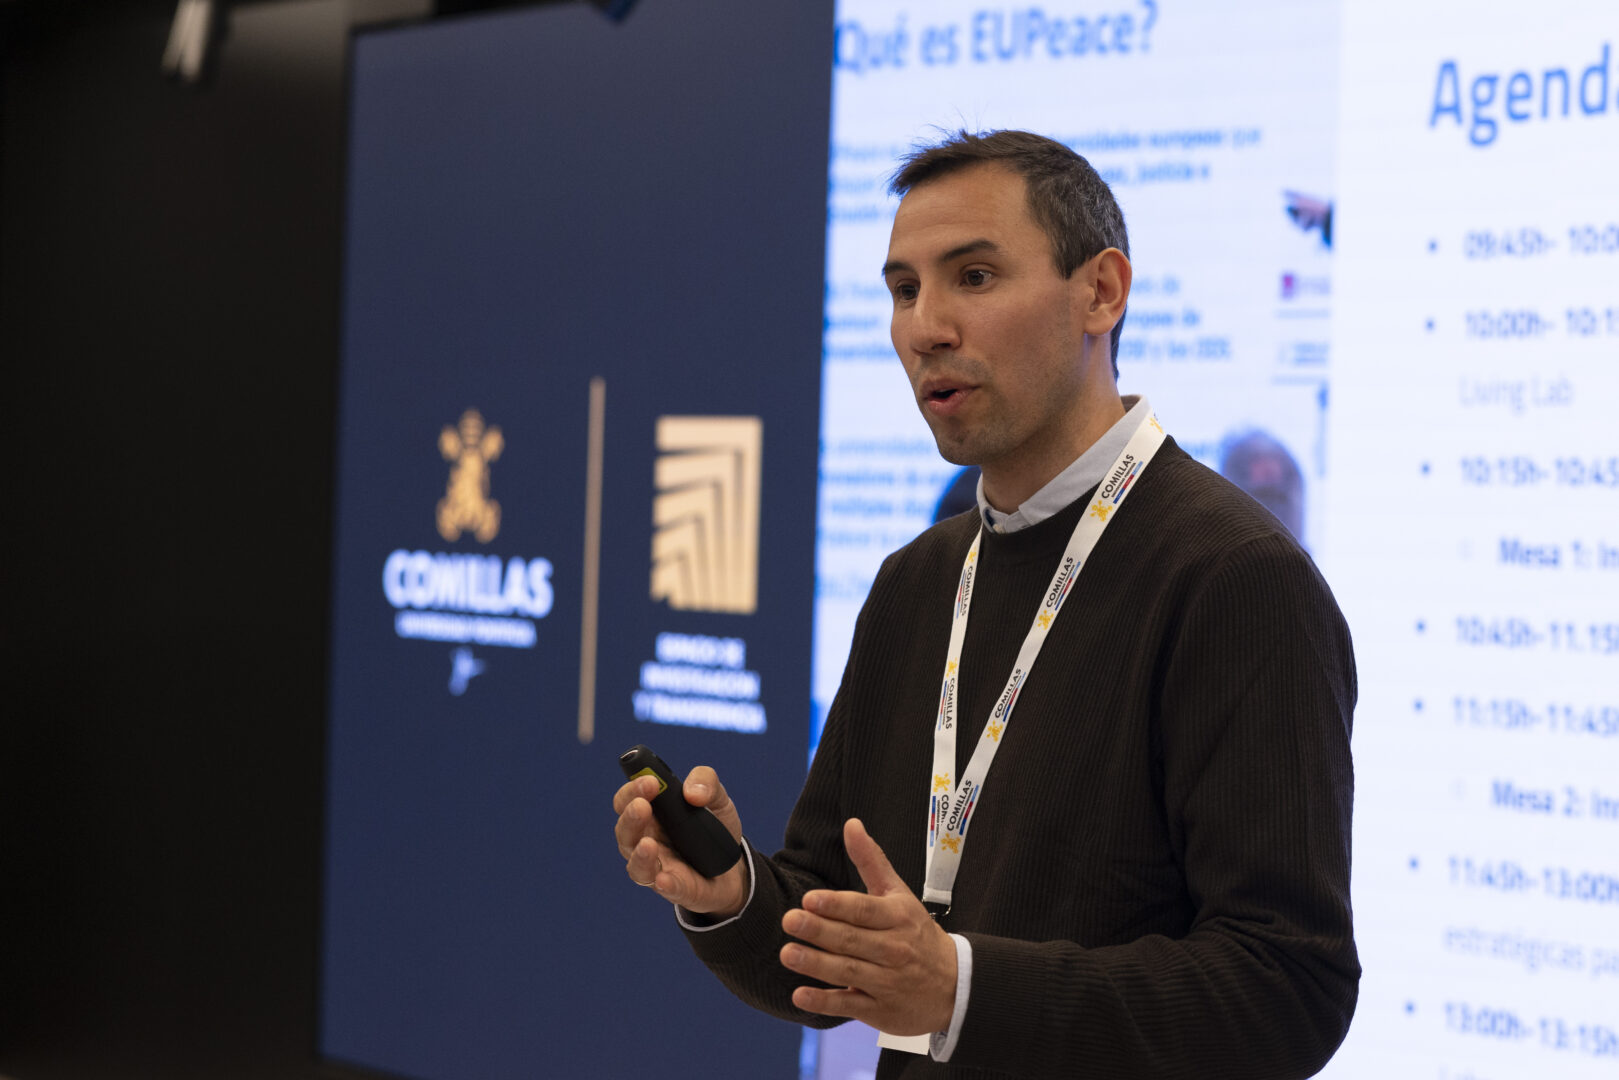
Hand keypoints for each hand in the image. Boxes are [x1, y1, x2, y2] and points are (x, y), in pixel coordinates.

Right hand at [612, 766, 747, 916]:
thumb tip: (693, 792)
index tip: (649, 781)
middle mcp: (645, 841)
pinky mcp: (675, 889)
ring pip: (636, 865)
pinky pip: (665, 888)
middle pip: (625, 832)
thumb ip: (706, 782)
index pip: (627, 801)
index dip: (632, 790)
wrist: (734, 867)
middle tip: (642, 805)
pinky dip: (664, 884)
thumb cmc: (714, 829)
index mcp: (650, 815)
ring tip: (648, 844)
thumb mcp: (717, 798)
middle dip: (630, 817)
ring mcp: (658, 867)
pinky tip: (665, 879)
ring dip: (639, 855)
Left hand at [779, 818, 956, 1035]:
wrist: (955, 986)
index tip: (809, 899)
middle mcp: (893, 949)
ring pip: (848, 972)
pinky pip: (849, 1005)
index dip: (837, 904)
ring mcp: (887, 982)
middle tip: (790, 921)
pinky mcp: (879, 1010)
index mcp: (897, 917)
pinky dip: (824, 1002)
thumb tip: (851, 824)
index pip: (864, 910)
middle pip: (852, 939)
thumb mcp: (899, 893)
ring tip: (787, 953)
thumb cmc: (917, 933)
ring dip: (816, 964)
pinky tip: (800, 995)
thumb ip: (871, 861)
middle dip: (819, 931)